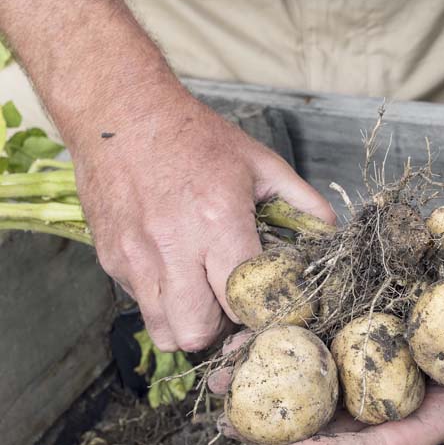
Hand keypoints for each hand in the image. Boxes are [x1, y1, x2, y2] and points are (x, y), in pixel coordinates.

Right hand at [71, 93, 334, 350]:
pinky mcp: (111, 260)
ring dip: (191, 325)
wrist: (119, 111)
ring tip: (206, 298)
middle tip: (235, 310)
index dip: (261, 315)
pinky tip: (177, 274)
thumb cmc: (194, 137)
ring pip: (166, 331)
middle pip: (199, 332)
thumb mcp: (260, 163)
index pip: (244, 302)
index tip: (270, 309)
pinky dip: (164, 304)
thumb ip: (303, 203)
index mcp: (217, 222)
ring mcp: (135, 257)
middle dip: (223, 332)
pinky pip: (142, 307)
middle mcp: (173, 246)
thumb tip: (331, 234)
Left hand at [211, 244, 443, 444]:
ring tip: (216, 376)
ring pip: (317, 370)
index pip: (384, 442)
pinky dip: (284, 325)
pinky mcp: (366, 309)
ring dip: (269, 376)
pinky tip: (246, 323)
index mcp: (440, 409)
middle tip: (229, 427)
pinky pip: (319, 322)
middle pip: (337, 415)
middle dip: (283, 424)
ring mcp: (380, 347)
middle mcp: (403, 385)